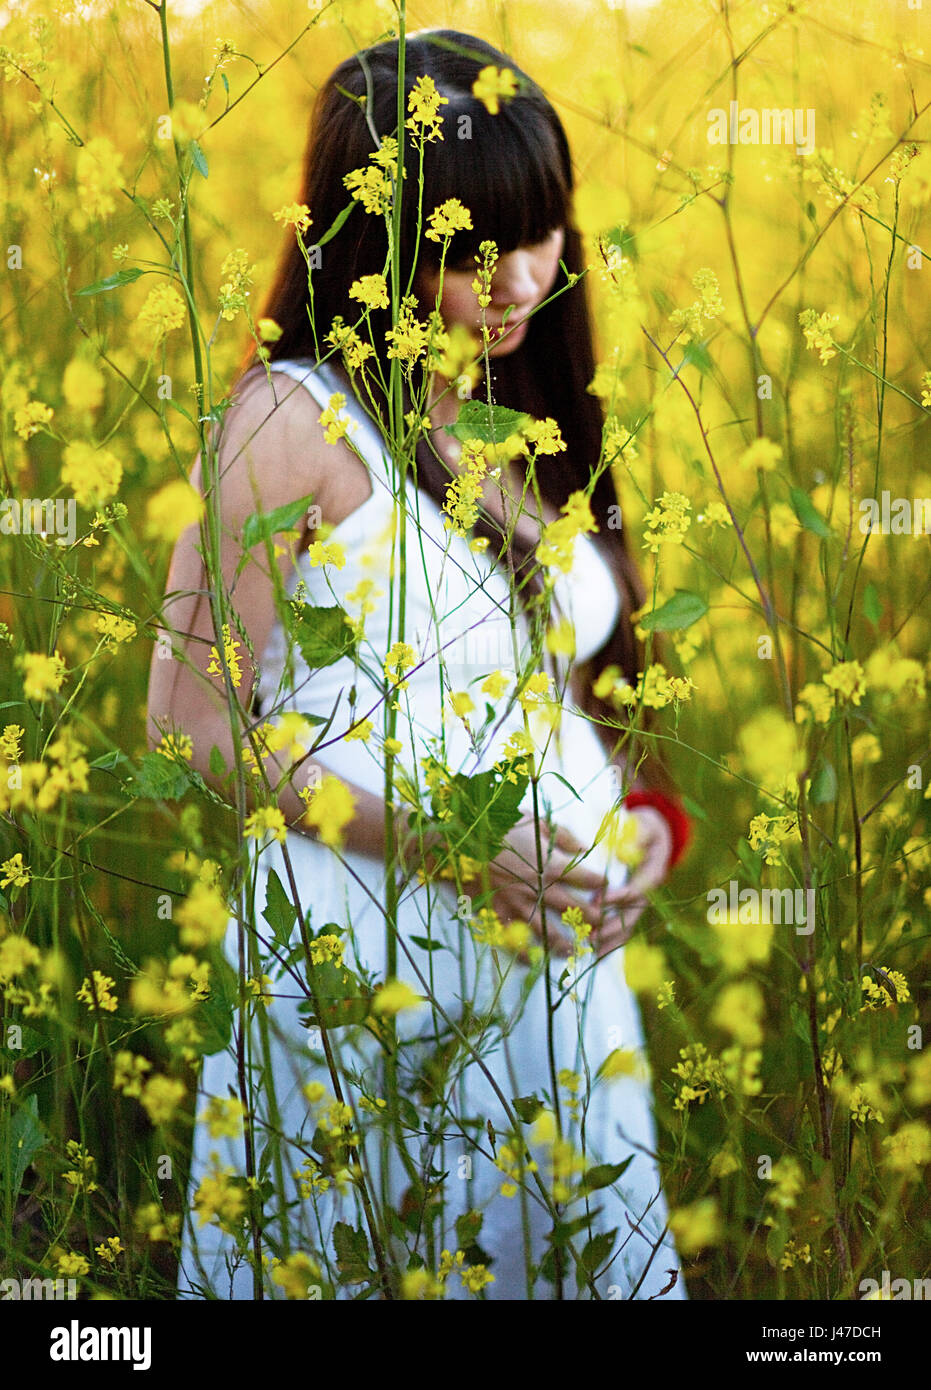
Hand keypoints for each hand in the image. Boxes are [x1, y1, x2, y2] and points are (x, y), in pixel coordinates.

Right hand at [463, 814, 609, 958]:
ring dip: (566, 945)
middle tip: (600, 924)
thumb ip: (562, 836)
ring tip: (574, 951)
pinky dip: (525, 956)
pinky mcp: (496, 917)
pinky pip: (514, 944)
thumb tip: (583, 849)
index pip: (588, 880)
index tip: (606, 887)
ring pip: (550, 935)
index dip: (601, 884)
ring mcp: (518, 908)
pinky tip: (533, 962)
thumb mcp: (533, 820)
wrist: (454, 839)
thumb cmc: (494, 824)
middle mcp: (539, 891)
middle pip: (577, 912)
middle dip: (593, 919)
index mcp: (551, 866)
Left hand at [589, 806, 673, 956]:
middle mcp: (648, 892)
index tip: (598, 901)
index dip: (619, 896)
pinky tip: (593, 952)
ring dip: (610, 940)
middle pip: (632, 915)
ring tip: (589, 950)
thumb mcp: (642, 827)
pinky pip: (622, 928)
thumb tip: (626, 851)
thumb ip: (637, 836)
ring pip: (628, 926)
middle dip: (612, 926)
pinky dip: (609, 941)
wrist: (651, 836)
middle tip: (591, 935)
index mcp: (652, 872)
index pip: (637, 888)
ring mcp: (640, 902)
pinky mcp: (630, 908)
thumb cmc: (641, 828)